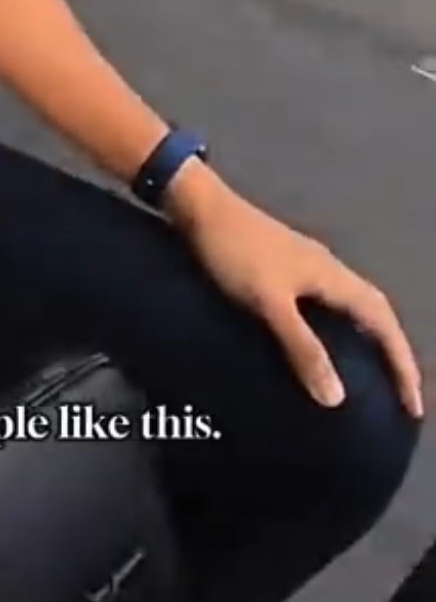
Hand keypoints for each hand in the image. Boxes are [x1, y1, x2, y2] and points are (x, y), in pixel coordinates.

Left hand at [164, 166, 423, 418]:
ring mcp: (305, 265)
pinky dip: (339, 329)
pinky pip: (328, 305)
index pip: (382, 321)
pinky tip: (322, 346)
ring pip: (352, 306)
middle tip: (400, 394)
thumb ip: (302, 346)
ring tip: (369, 378)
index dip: (402, 362)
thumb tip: (337, 399)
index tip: (414, 404)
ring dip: (368, 340)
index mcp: (331, 275)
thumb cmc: (234, 252)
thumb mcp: (268, 302)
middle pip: (374, 311)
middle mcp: (327, 268)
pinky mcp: (283, 267)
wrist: (198, 206)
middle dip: (392, 352)